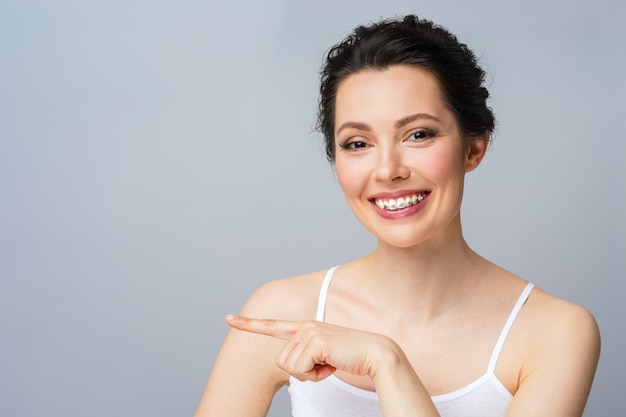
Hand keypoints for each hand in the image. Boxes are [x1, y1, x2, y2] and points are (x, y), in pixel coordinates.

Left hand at [226, 315, 394, 382]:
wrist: (375, 355)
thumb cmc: (351, 358)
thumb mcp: (323, 357)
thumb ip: (305, 356)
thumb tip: (290, 364)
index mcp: (305, 328)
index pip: (271, 325)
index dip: (248, 324)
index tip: (228, 318)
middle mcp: (304, 326)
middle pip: (281, 361)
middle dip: (302, 372)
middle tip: (326, 365)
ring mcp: (309, 332)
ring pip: (290, 367)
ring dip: (310, 374)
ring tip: (330, 363)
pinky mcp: (315, 340)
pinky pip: (300, 370)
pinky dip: (316, 375)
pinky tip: (332, 364)